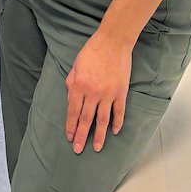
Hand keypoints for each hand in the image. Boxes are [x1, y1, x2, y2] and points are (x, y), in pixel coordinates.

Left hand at [64, 30, 131, 154]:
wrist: (113, 41)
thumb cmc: (92, 50)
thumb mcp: (76, 64)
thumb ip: (71, 81)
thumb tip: (70, 98)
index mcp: (79, 85)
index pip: (73, 111)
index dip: (70, 126)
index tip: (69, 137)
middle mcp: (93, 93)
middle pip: (86, 119)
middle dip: (81, 136)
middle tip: (77, 149)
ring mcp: (108, 94)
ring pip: (102, 120)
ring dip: (99, 136)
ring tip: (97, 148)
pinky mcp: (121, 92)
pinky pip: (119, 112)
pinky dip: (117, 123)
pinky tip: (114, 132)